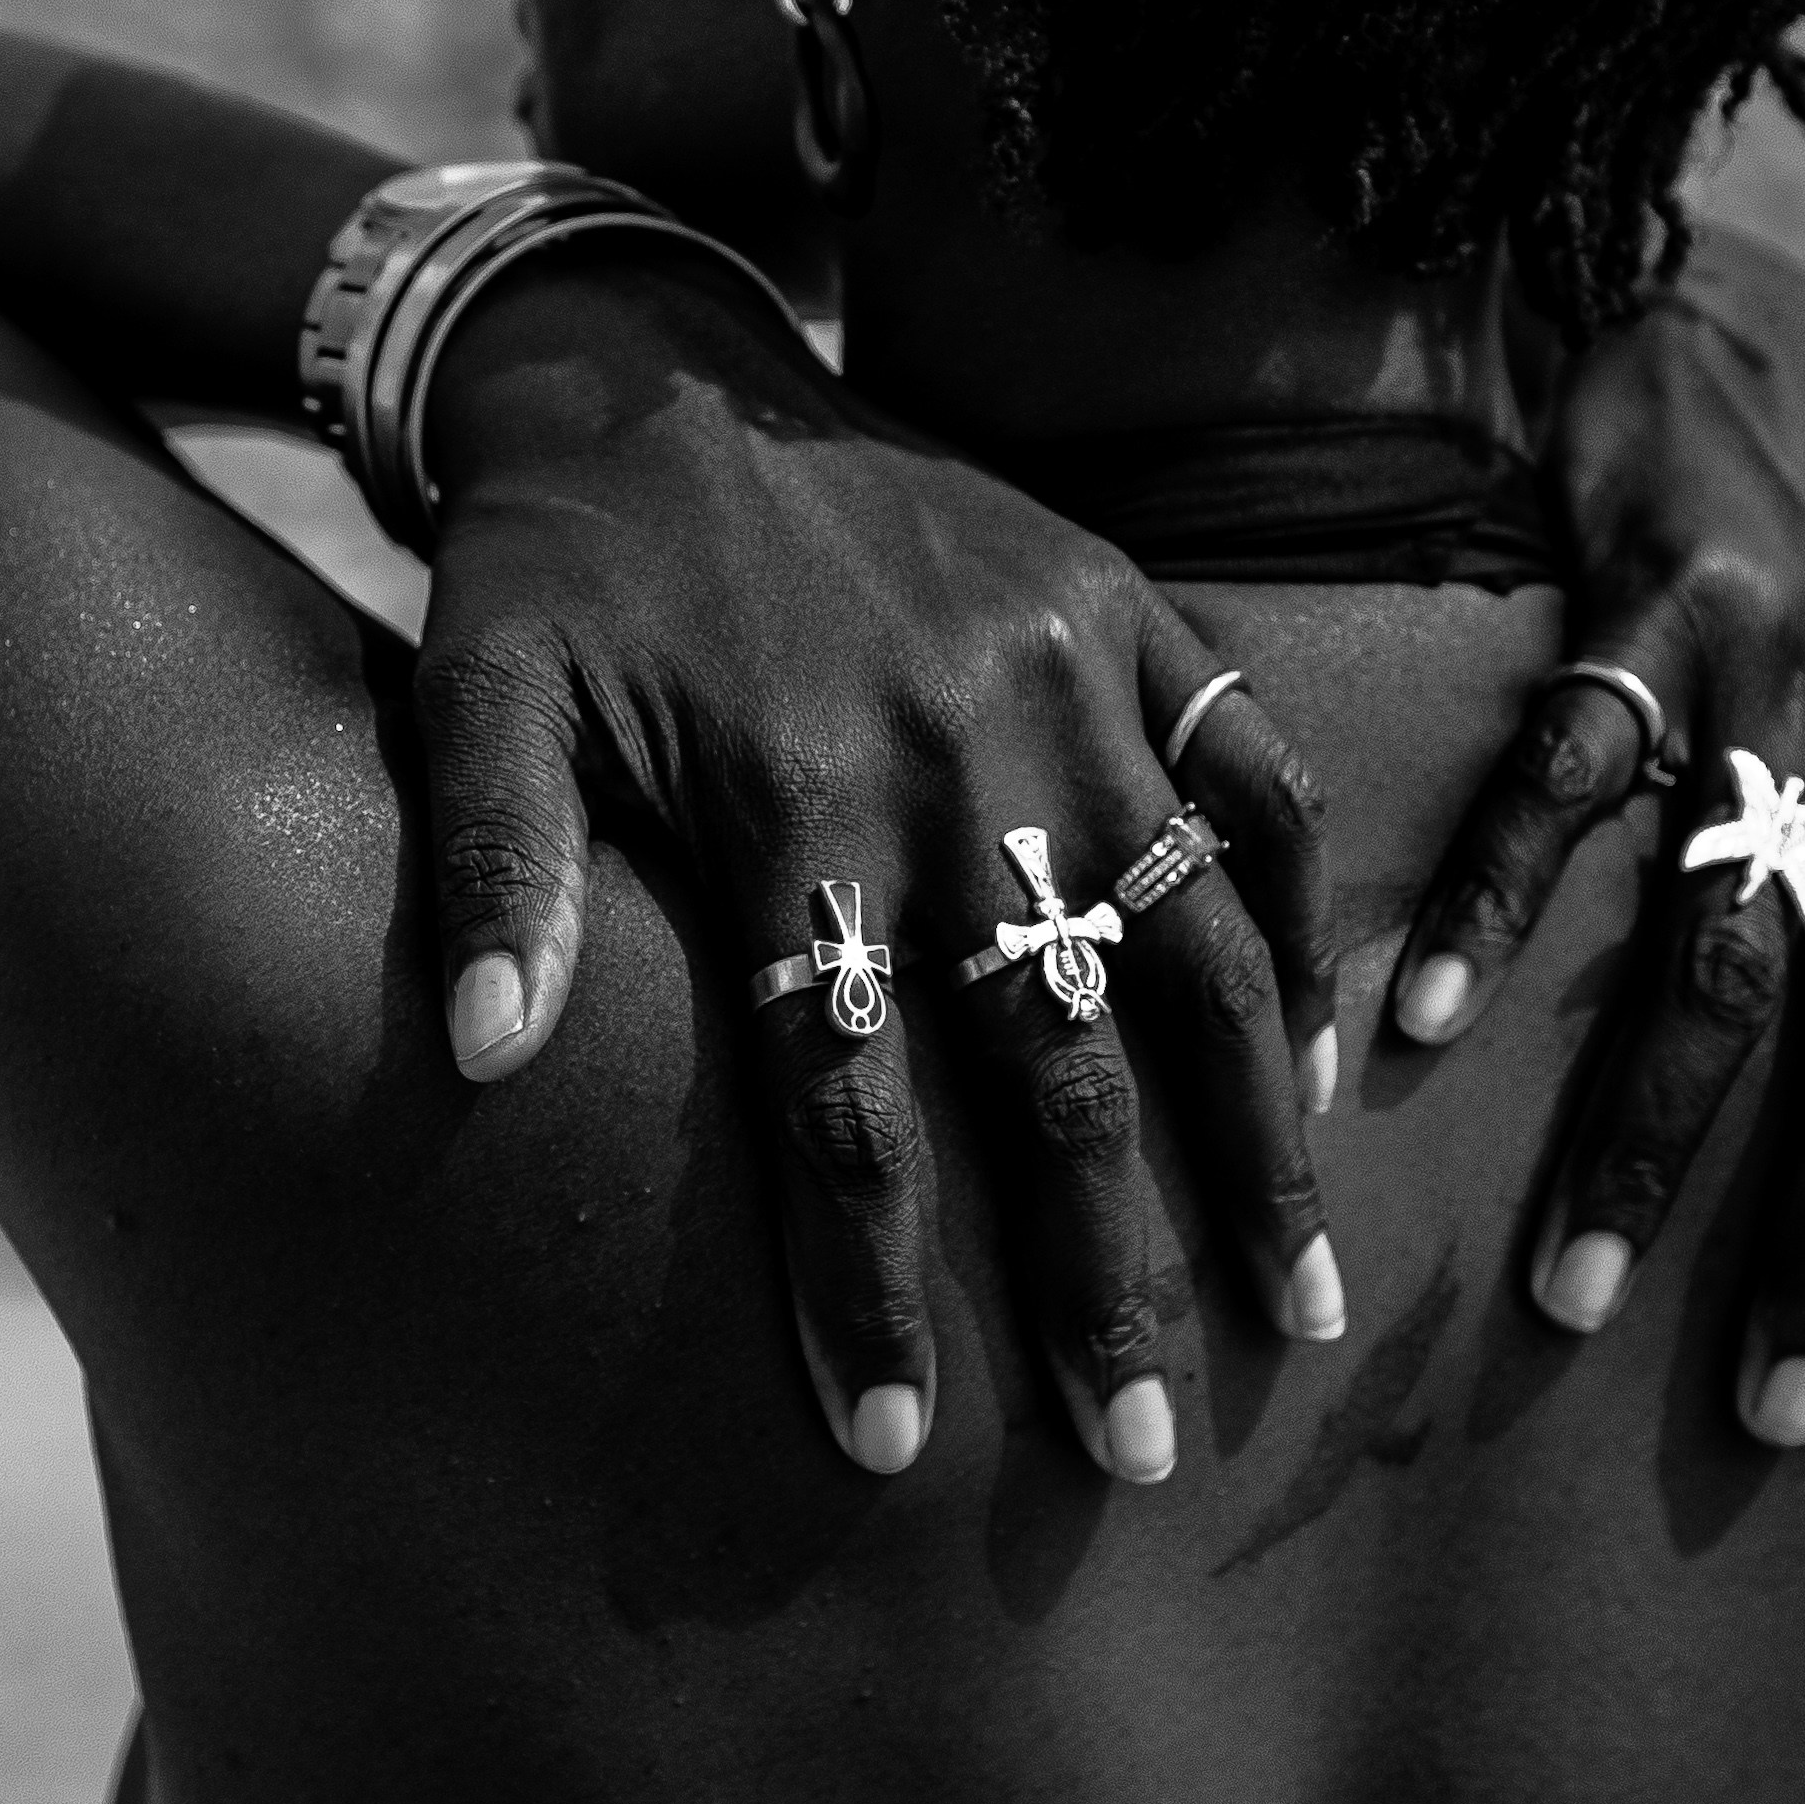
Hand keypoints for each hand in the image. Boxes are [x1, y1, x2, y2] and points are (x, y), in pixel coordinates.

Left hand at [413, 247, 1348, 1482]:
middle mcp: (956, 756)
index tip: (900, 1443)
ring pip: (1193, 951)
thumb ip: (487, 866)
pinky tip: (1334, 1062)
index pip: (843, 1095)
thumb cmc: (553, 557)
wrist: (648, 351)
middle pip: (1049, 1063)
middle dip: (1101, 1272)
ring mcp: (1070, 681)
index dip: (871, 1279)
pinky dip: (1304, 922)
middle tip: (1140, 1452)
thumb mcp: (478, 688)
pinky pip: (1259, 782)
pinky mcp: (1135, 609)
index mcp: (793, 800)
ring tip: (1296, 1305)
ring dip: (1253, 1140)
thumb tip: (470, 1057)